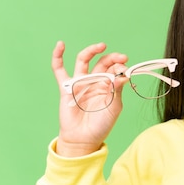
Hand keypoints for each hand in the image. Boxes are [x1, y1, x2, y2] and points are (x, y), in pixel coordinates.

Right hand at [51, 41, 128, 156]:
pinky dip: (58, 56)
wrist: (84, 139)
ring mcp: (80, 83)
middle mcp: (94, 81)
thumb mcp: (114, 107)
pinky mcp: (66, 87)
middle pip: (102, 62)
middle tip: (121, 57)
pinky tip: (60, 45)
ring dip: (92, 51)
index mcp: (108, 86)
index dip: (120, 66)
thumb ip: (117, 91)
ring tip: (101, 46)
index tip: (125, 68)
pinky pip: (59, 70)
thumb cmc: (101, 125)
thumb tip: (123, 75)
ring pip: (83, 61)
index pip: (114, 69)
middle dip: (112, 57)